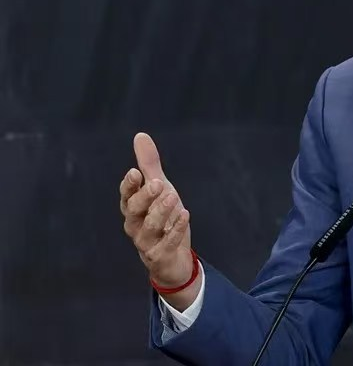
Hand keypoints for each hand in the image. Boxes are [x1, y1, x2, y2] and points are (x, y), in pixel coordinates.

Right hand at [120, 132, 198, 306]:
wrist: (174, 258)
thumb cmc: (163, 218)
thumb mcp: (160, 189)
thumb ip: (149, 165)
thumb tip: (140, 136)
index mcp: (133, 208)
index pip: (127, 195)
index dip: (129, 185)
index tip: (135, 172)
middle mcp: (135, 224)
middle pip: (135, 210)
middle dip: (146, 196)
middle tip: (159, 183)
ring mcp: (146, 242)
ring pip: (149, 227)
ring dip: (161, 211)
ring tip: (173, 196)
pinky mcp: (159, 256)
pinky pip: (166, 244)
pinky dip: (175, 230)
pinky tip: (184, 215)